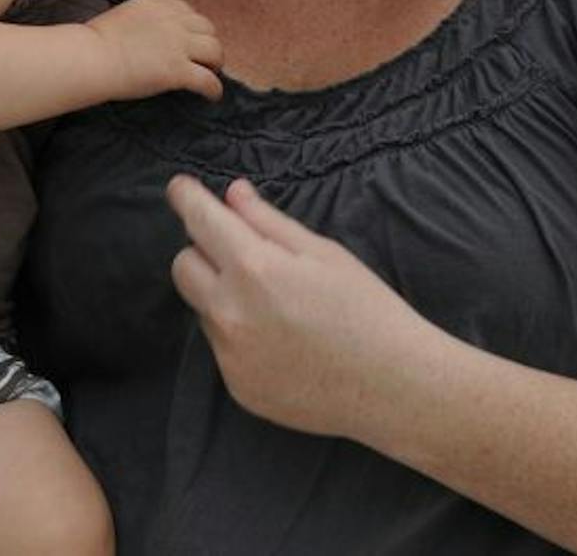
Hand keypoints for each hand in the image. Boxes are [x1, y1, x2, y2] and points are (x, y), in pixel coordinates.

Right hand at [85, 0, 222, 100]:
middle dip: (208, 42)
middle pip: (207, 28)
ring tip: (210, 73)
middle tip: (204, 59)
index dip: (192, 27)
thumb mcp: (123, 16)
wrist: (91, 58)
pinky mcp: (178, 71)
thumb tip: (147, 35)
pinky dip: (214, 90)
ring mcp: (178, 46)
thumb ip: (142, 20)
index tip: (189, 40)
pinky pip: (209, 80)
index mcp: (157, 5)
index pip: (187, 11)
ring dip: (215, 63)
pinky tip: (211, 97)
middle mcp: (173, 21)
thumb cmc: (94, 43)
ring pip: (215, 51)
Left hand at [166, 175, 444, 441]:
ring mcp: (230, 355)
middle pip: (183, 266)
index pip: (198, 220)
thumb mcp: (323, 253)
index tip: (180, 188)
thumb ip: (267, 221)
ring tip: (277, 307)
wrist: (395, 387)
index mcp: (253, 268)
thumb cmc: (367, 310)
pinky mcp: (237, 387)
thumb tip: (231, 194)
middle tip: (242, 254)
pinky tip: (282, 343)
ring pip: (203, 309)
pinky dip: (240, 338)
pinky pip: (222, 349)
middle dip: (204, 252)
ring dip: (223, 297)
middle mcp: (229, 312)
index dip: (186, 198)